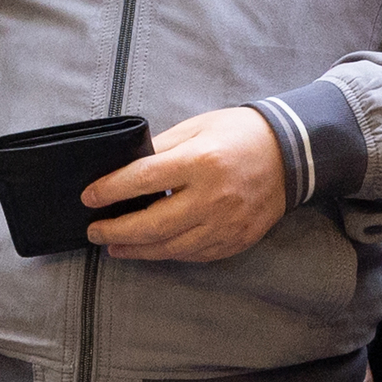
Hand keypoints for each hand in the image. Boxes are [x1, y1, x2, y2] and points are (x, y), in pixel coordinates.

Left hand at [82, 106, 286, 262]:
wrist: (292, 153)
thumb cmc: (239, 134)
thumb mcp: (196, 127)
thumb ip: (160, 148)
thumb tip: (124, 170)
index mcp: (200, 161)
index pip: (143, 179)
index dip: (111, 190)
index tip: (89, 198)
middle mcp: (213, 197)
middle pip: (152, 224)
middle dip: (116, 230)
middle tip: (94, 231)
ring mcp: (226, 223)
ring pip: (171, 247)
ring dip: (137, 249)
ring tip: (114, 245)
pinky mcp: (236, 240)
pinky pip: (194, 254)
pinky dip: (168, 253)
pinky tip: (151, 248)